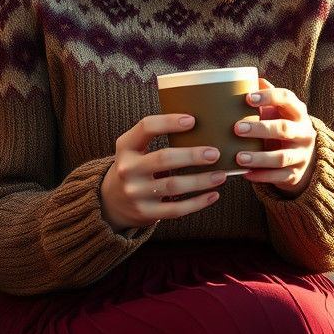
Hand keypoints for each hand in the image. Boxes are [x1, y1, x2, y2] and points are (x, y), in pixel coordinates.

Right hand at [100, 113, 225, 231]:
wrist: (112, 201)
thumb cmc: (135, 167)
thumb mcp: (134, 149)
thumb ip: (155, 137)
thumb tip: (201, 125)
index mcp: (126, 146)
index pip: (146, 127)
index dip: (169, 122)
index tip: (192, 120)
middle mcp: (127, 169)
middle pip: (164, 159)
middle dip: (192, 156)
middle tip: (215, 153)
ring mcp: (135, 193)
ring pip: (174, 186)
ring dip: (201, 180)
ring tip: (222, 175)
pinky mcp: (145, 212)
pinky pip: (176, 209)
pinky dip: (197, 203)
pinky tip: (213, 195)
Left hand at [234, 77, 315, 196]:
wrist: (302, 158)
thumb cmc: (281, 126)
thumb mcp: (278, 111)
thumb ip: (264, 95)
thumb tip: (246, 76)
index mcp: (297, 112)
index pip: (287, 99)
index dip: (268, 97)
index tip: (247, 98)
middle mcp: (304, 132)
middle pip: (284, 128)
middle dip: (260, 129)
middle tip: (236, 128)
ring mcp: (301, 155)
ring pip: (282, 157)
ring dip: (259, 157)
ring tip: (238, 157)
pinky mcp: (295, 174)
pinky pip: (279, 177)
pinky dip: (261, 176)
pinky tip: (244, 173)